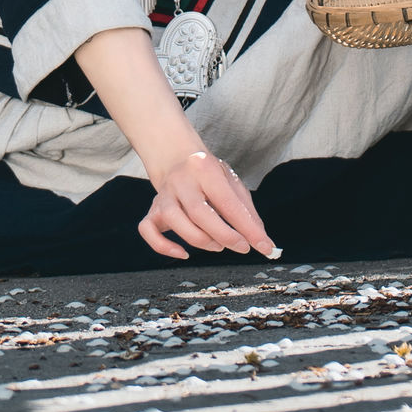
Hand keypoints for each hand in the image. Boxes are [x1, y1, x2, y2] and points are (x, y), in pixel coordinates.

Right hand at [139, 142, 278, 262]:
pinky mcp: (152, 210)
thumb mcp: (231, 181)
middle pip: (199, 212)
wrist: (177, 158)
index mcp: (205, 168)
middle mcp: (181, 180)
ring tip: (217, 245)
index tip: (264, 246)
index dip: (247, 227)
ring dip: (200, 240)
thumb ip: (246, 210)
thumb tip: (261, 239)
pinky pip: (147, 230)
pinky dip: (164, 247)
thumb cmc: (209, 175)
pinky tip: (183, 253)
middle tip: (242, 246)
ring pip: (174, 221)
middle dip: (224, 235)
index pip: (228, 201)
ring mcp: (163, 195)